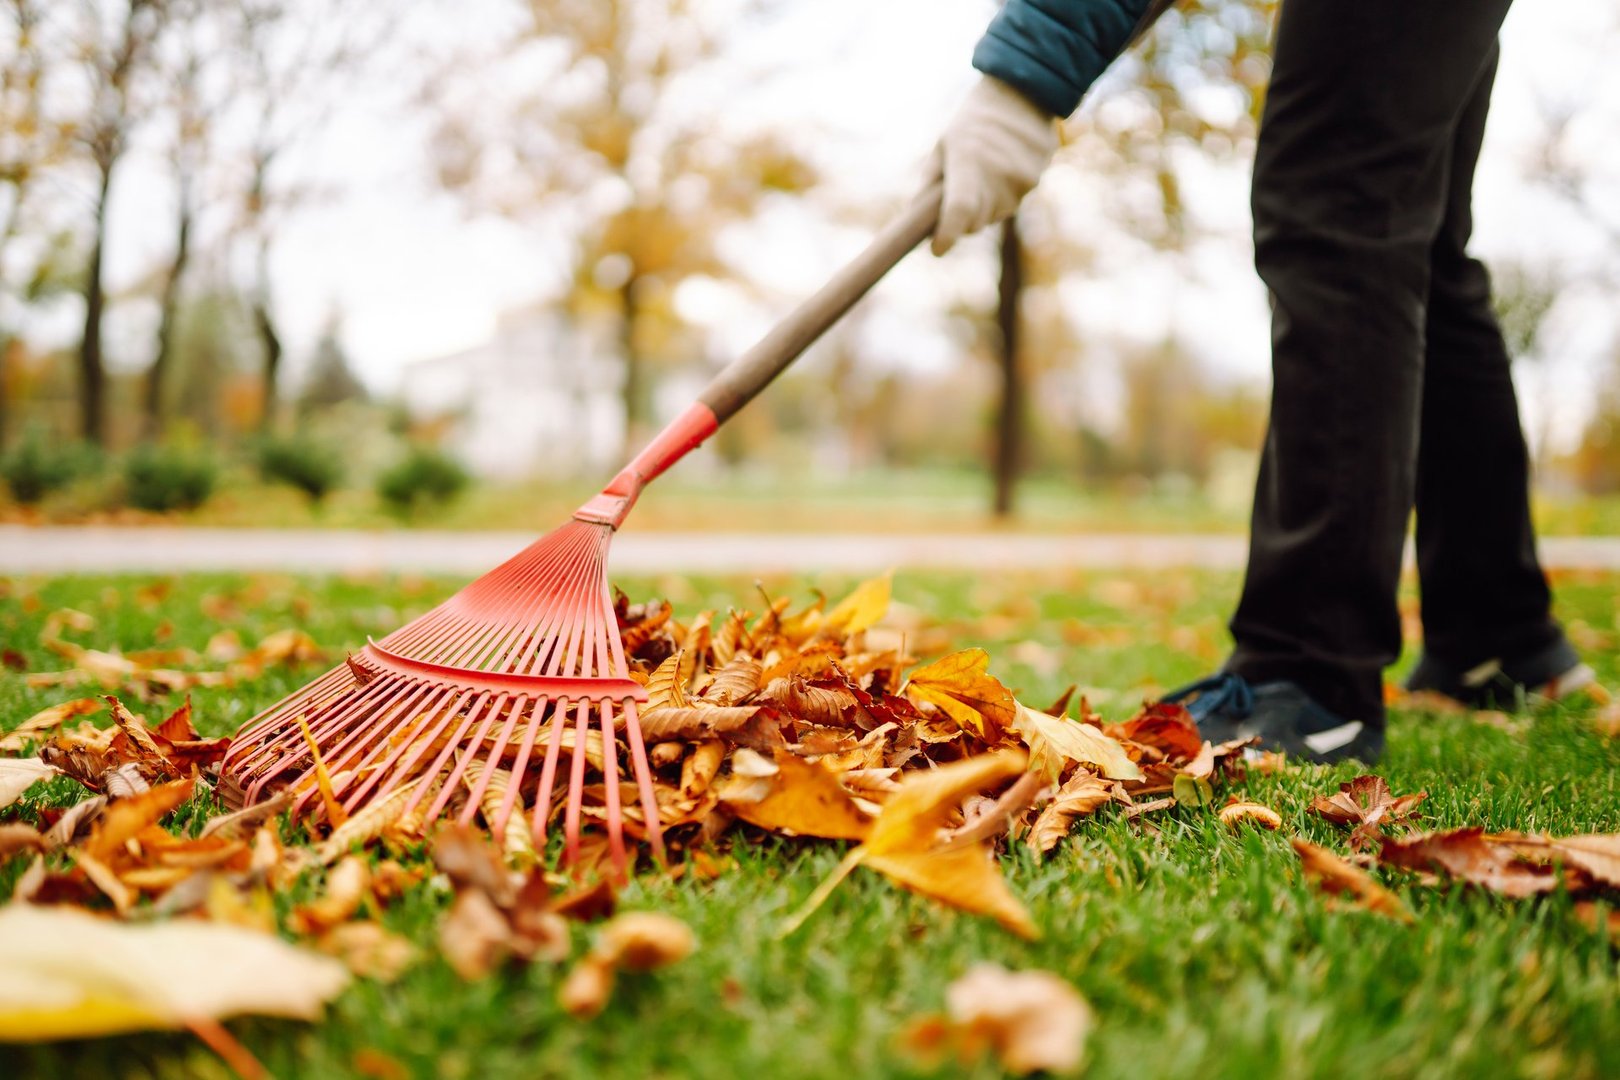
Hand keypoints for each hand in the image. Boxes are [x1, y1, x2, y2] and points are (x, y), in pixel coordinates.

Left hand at [928, 75, 1058, 255]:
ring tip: (985, 171)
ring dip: (986, 205)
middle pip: (976, 223)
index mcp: (967, 160)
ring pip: (996, 215)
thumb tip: (917, 222)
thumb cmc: (972, 123)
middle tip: (959, 196)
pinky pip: (1014, 201)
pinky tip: (1004, 167)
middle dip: (963, 220)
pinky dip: (1004, 194)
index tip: (937, 249)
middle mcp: (997, 174)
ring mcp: (1021, 179)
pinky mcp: (1037, 179)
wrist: (1021, 93)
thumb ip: (929, 186)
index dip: (947, 235)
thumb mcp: (942, 147)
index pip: (959, 210)